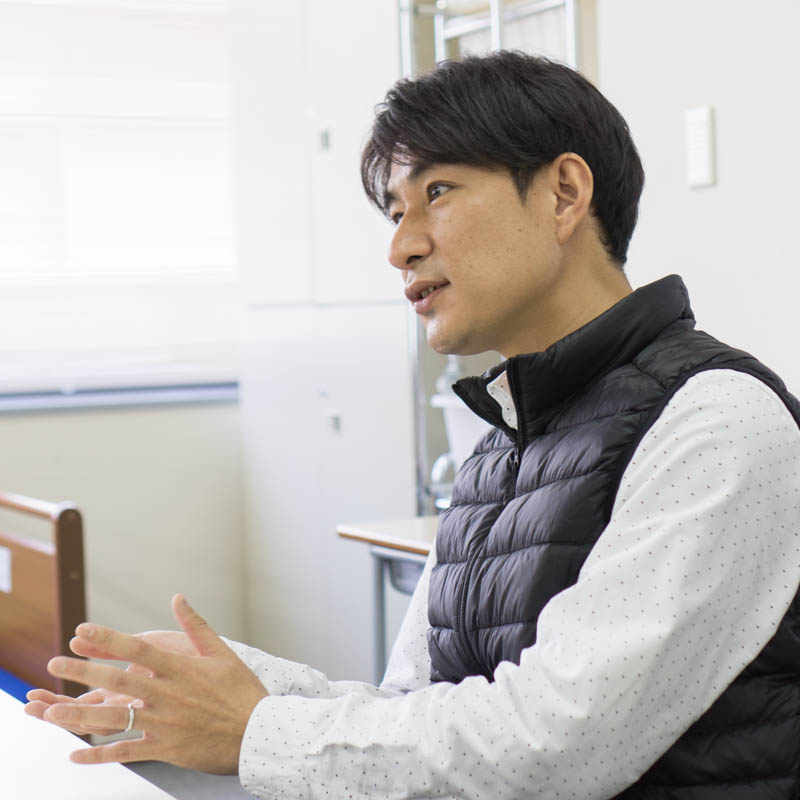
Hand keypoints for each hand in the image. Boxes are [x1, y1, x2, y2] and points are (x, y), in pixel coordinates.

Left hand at [25, 595, 268, 773]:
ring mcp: (164, 724)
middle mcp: (168, 695)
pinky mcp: (165, 749)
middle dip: (83, 671)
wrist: (258, 733)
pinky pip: (125, 752)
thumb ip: (195, 625)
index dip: (108, 638)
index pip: (137, 649)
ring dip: (79, 714)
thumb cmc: (242, 690)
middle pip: (118, 681)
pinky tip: (75, 753)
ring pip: (115, 718)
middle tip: (54, 664)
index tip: (83, 629)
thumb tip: (177, 597)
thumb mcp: (221, 652)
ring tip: (51, 710)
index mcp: (180, 668)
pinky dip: (98, 754)